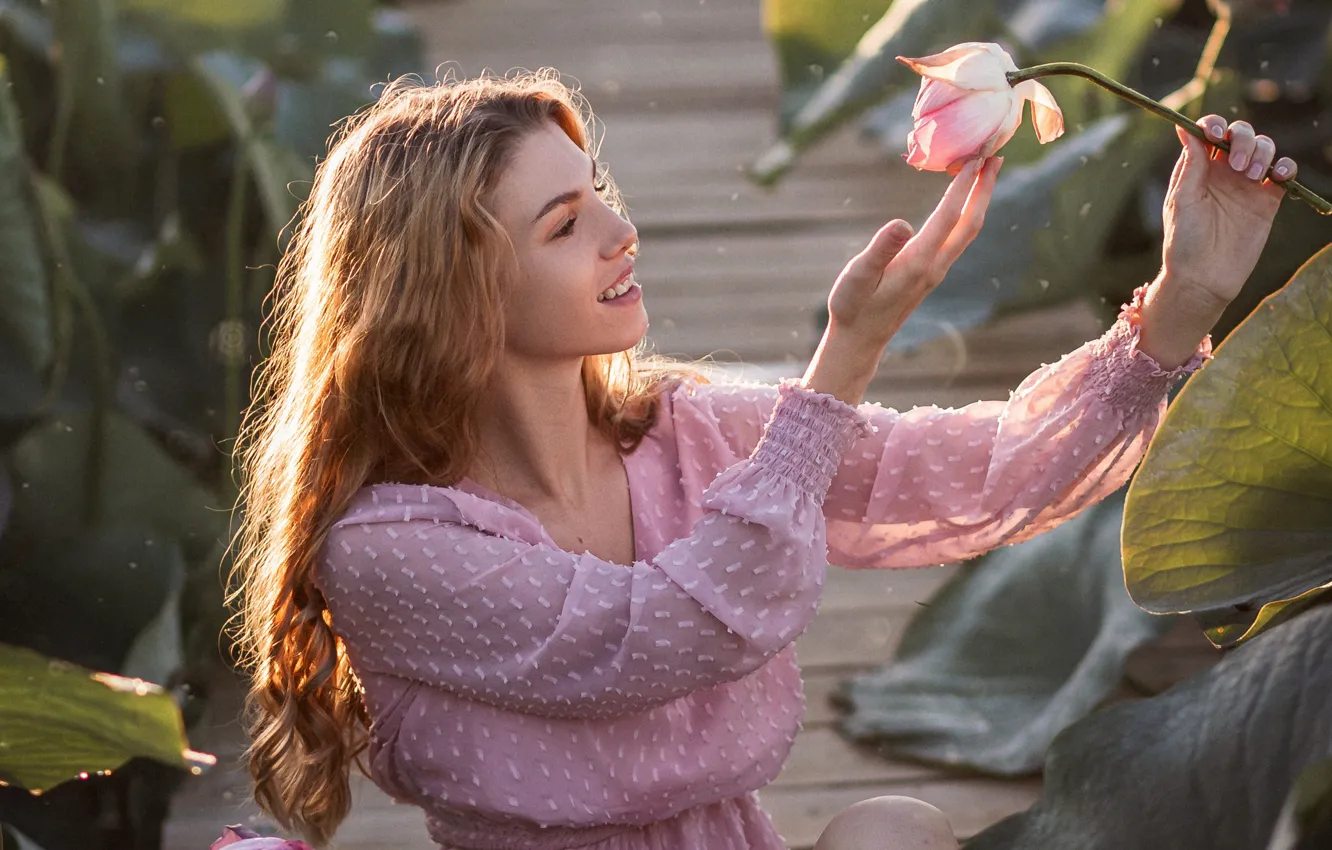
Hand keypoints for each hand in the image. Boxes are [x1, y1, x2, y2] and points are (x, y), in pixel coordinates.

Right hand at [827, 156, 1002, 347]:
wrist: (861, 339)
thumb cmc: (853, 307)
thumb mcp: (858, 276)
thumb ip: (880, 249)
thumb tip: (902, 222)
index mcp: (919, 262)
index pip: (948, 217)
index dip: (962, 187)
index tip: (975, 157)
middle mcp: (934, 266)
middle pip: (969, 223)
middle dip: (984, 189)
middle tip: (996, 156)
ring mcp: (935, 271)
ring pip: (966, 231)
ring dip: (979, 200)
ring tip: (985, 173)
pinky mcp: (930, 273)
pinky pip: (956, 237)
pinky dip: (964, 213)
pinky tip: (961, 203)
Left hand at [1159, 115, 1297, 309]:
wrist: (1204, 277)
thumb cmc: (1184, 240)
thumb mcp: (1182, 199)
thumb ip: (1190, 164)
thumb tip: (1186, 127)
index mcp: (1199, 168)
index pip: (1210, 132)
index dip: (1214, 124)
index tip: (1215, 133)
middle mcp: (1224, 172)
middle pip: (1241, 135)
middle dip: (1243, 139)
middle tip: (1239, 165)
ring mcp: (1247, 185)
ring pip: (1264, 148)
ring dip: (1263, 152)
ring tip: (1252, 176)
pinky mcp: (1267, 200)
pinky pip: (1283, 172)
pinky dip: (1286, 166)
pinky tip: (1279, 175)